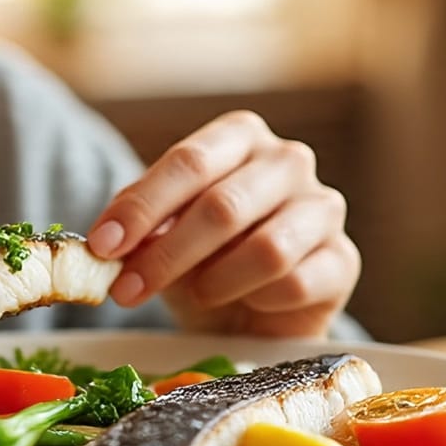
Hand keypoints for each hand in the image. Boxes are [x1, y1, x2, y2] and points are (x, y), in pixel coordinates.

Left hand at [87, 111, 358, 337]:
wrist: (253, 309)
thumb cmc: (202, 256)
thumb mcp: (162, 232)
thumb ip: (140, 227)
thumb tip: (107, 245)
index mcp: (239, 136)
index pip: (188, 162)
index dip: (142, 206)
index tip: (103, 244)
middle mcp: (287, 160)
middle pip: (223, 206)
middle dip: (167, 254)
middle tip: (127, 289)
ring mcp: (323, 207)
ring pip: (267, 248)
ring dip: (216, 281)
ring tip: (196, 294)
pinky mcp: (342, 259)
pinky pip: (296, 283)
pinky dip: (257, 300)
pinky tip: (245, 302)